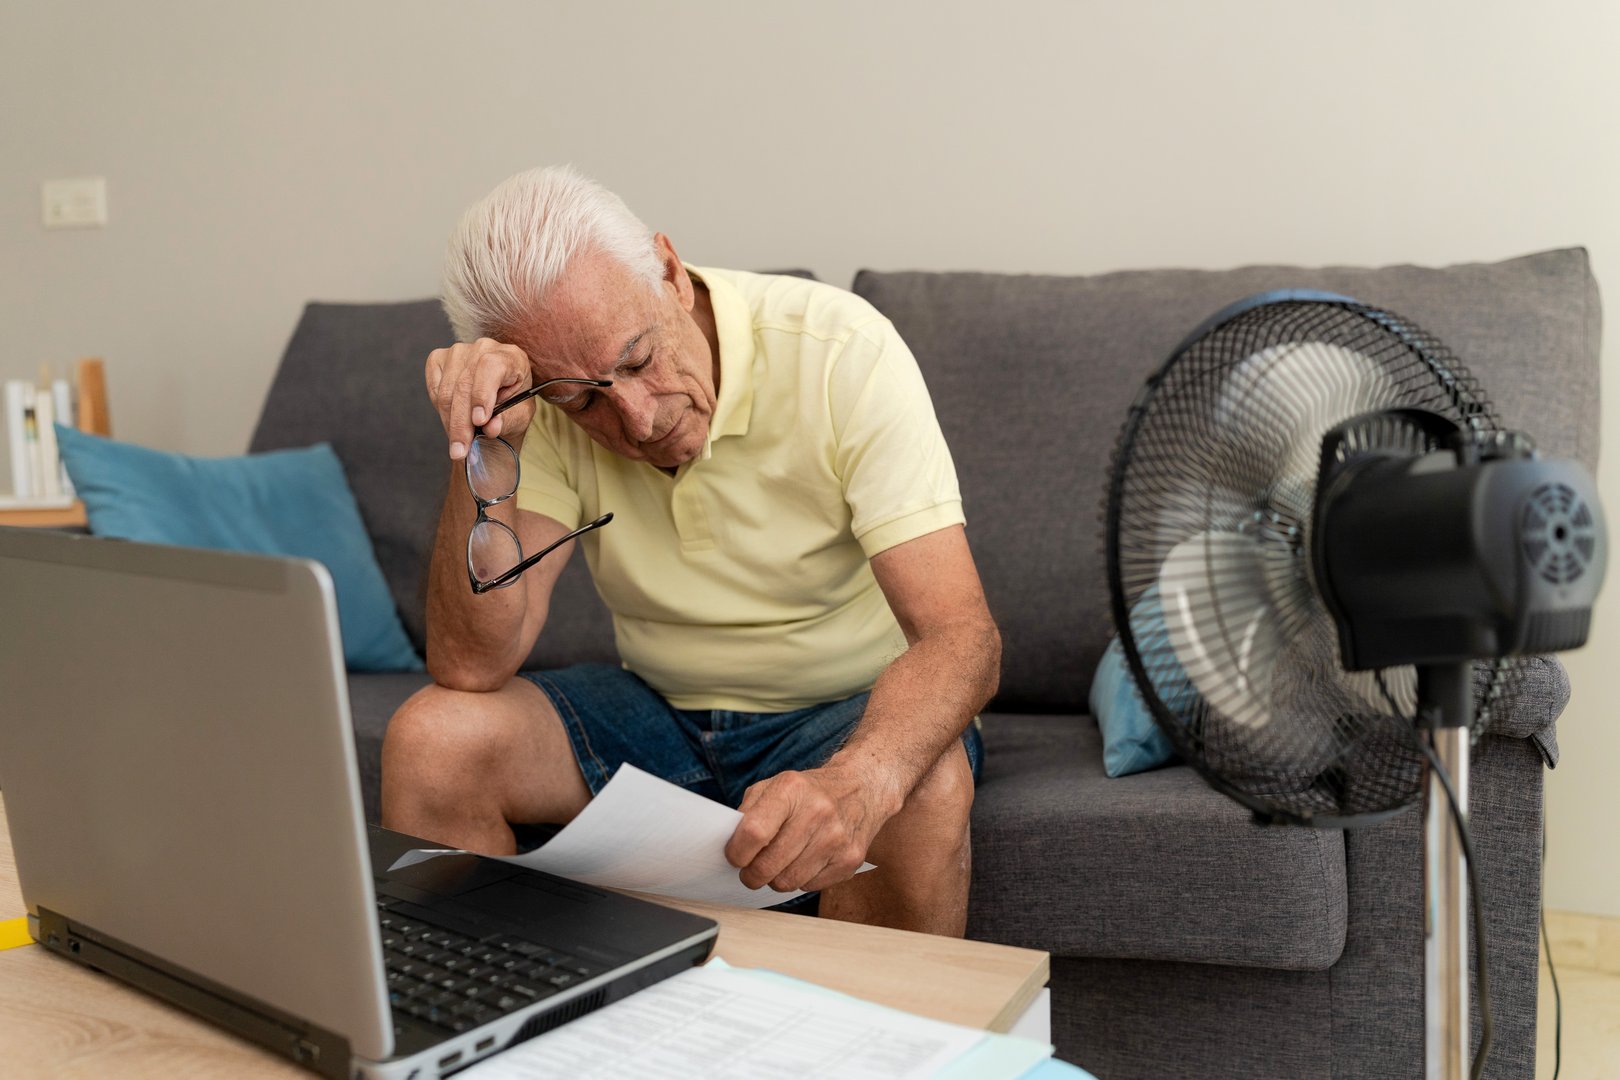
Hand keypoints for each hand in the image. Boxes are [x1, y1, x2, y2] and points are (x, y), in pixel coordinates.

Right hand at [424, 338, 534, 459]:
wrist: (497, 405)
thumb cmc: (513, 408)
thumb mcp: (518, 418)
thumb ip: (507, 421)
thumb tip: (491, 427)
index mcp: (512, 356)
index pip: (491, 367)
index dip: (482, 394)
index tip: (479, 421)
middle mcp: (485, 347)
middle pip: (465, 384)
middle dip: (462, 422)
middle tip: (461, 450)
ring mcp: (460, 350)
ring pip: (447, 390)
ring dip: (450, 421)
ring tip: (458, 443)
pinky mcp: (440, 358)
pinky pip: (434, 387)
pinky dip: (440, 409)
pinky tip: (452, 420)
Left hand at [724, 765, 899, 892]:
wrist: (862, 789)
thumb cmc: (809, 791)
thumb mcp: (774, 786)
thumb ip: (748, 813)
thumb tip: (731, 848)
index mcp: (792, 789)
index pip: (753, 833)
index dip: (737, 852)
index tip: (735, 855)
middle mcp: (818, 812)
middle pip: (767, 866)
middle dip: (751, 874)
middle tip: (751, 868)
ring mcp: (837, 839)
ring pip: (787, 882)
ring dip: (776, 878)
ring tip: (779, 862)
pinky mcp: (850, 860)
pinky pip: (809, 887)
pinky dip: (800, 879)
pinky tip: (805, 859)